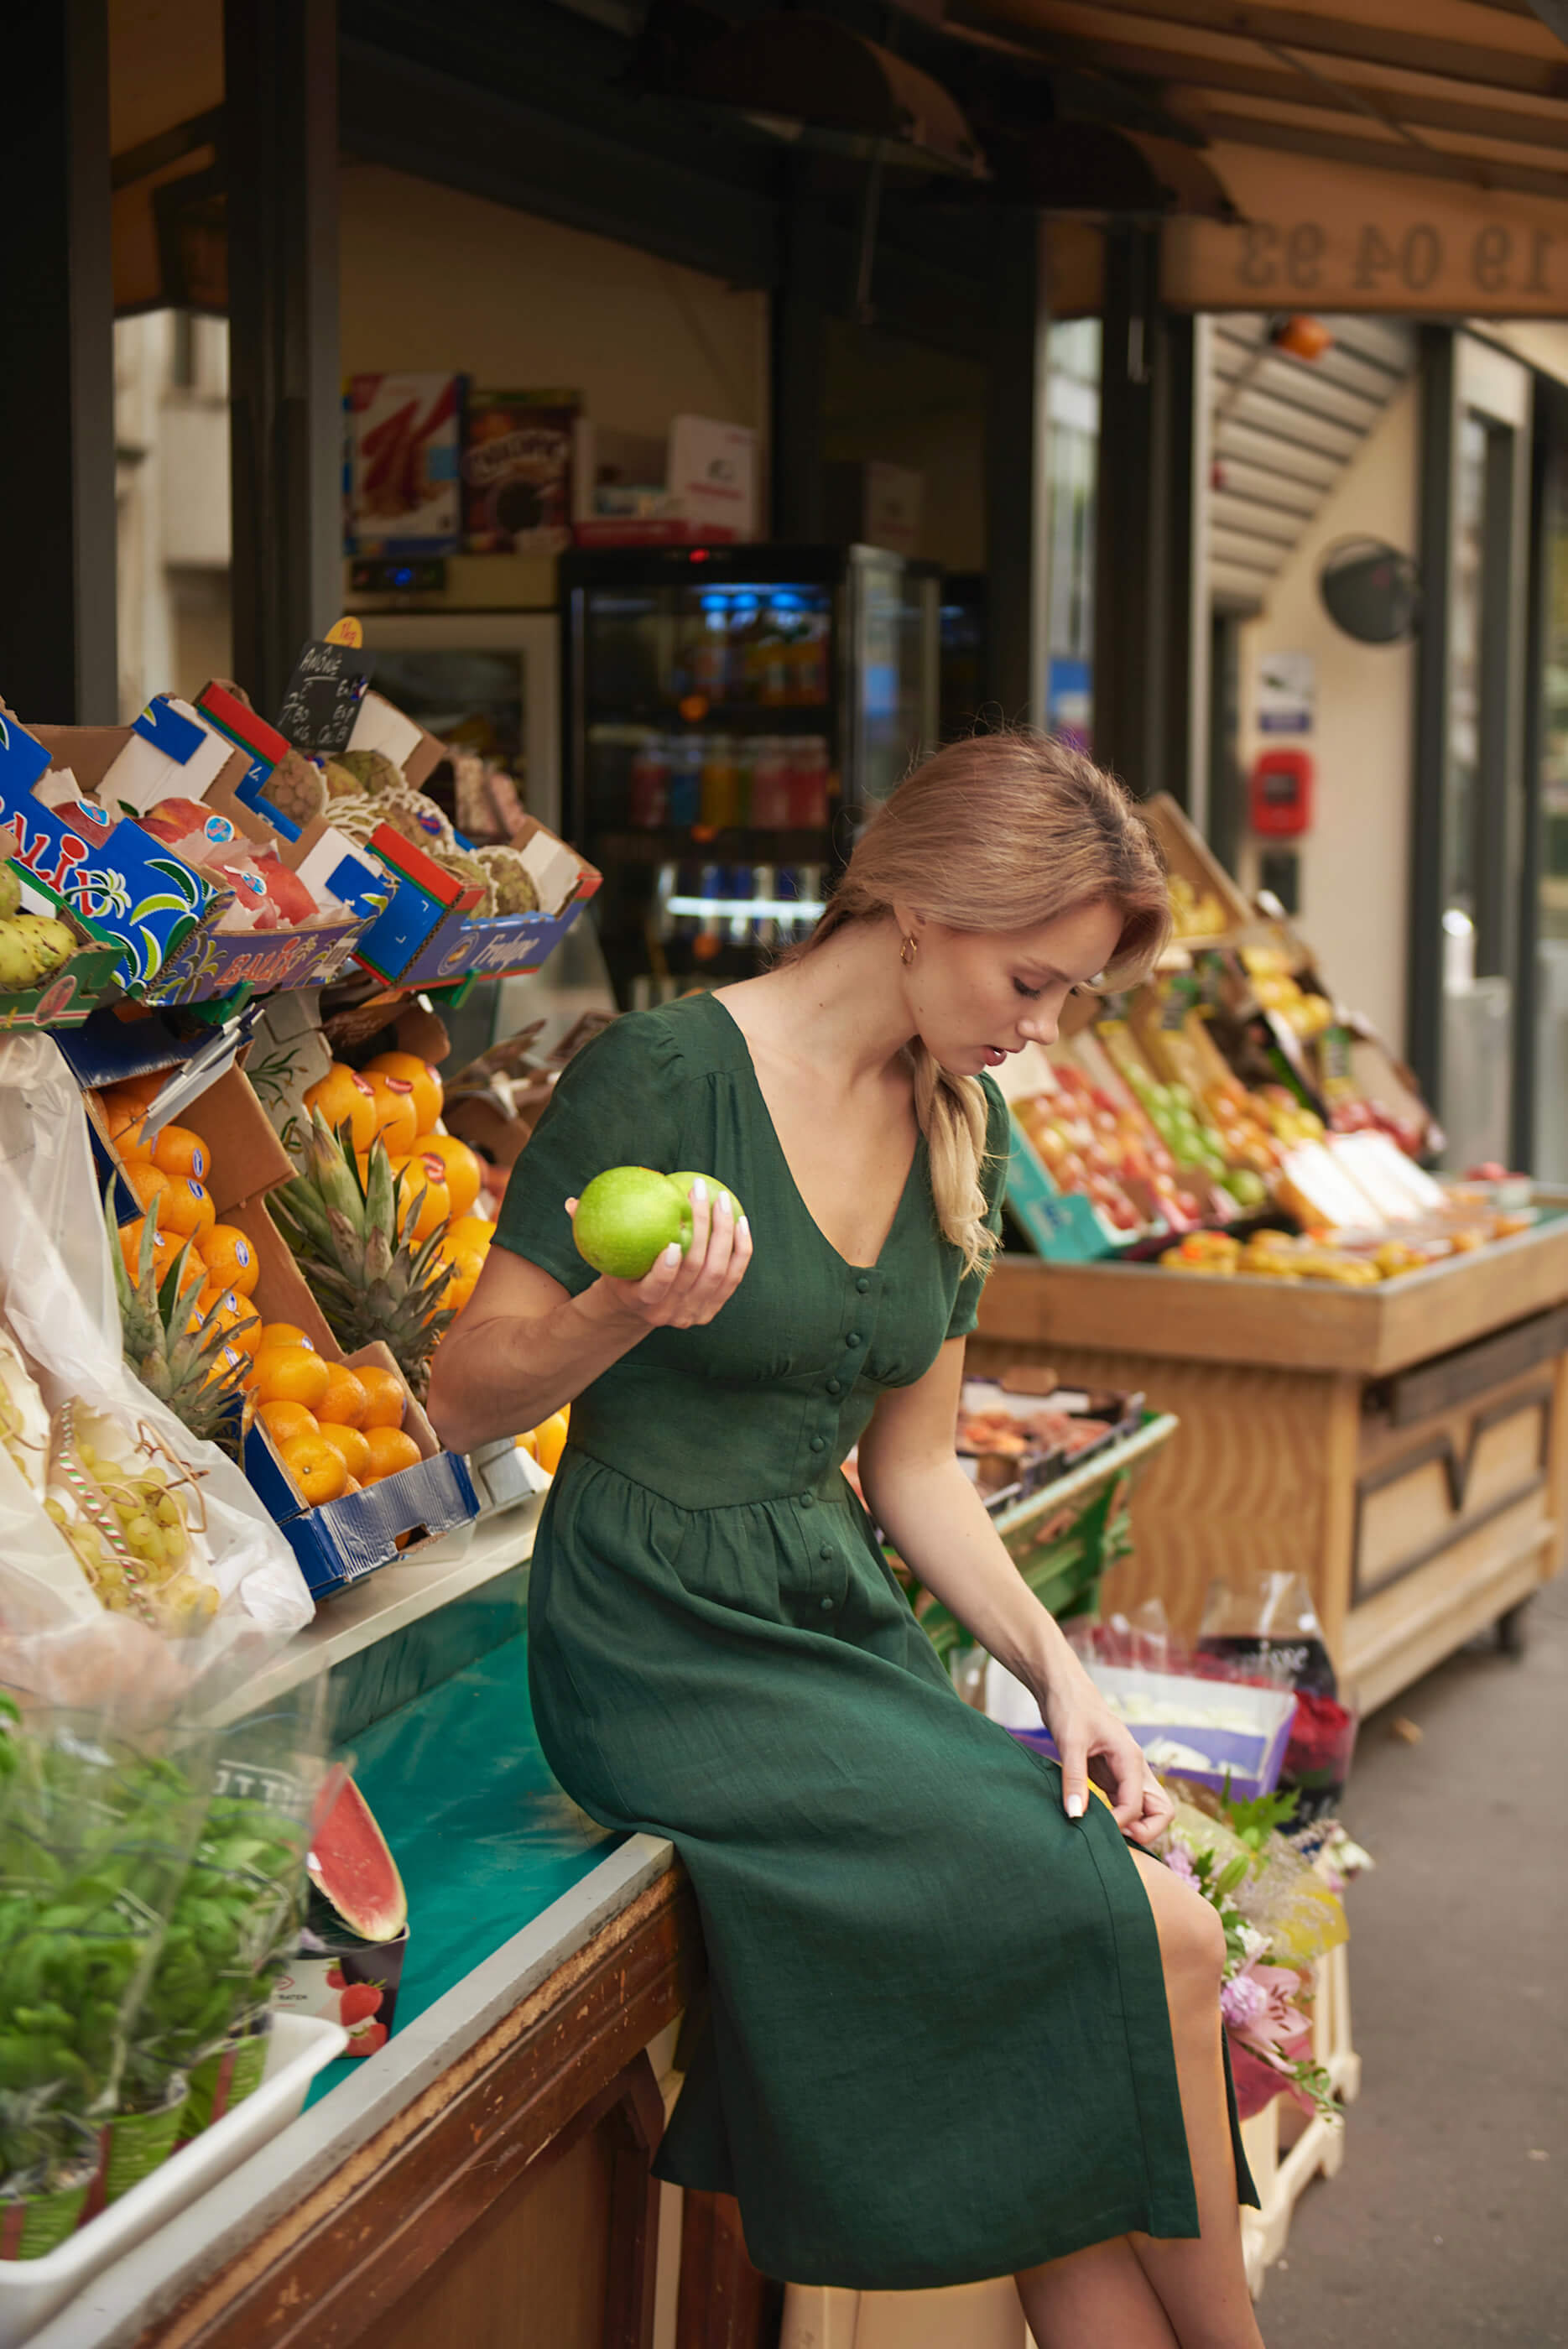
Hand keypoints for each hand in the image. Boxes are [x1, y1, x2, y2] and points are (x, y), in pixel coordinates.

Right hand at [567, 1178, 751, 1330]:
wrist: (638, 1309)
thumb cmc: (619, 1271)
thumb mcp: (602, 1257)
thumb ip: (587, 1230)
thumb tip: (571, 1202)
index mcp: (641, 1303)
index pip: (656, 1289)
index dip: (666, 1271)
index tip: (672, 1242)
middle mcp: (671, 1314)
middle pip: (695, 1272)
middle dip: (702, 1230)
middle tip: (700, 1193)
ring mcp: (695, 1313)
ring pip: (718, 1273)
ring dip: (724, 1234)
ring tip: (722, 1199)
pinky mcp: (713, 1308)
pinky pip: (733, 1276)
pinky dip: (740, 1249)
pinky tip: (741, 1220)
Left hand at [1041, 1666, 1172, 1846]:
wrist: (1063, 1687)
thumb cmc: (1069, 1707)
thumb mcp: (1069, 1743)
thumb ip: (1074, 1779)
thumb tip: (1076, 1815)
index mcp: (1130, 1758)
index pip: (1139, 1805)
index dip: (1121, 1823)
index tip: (1094, 1827)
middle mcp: (1135, 1768)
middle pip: (1161, 1811)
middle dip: (1145, 1831)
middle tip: (1113, 1836)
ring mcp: (1126, 1773)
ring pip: (1148, 1810)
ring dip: (1134, 1827)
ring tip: (1104, 1832)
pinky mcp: (1112, 1776)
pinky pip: (1127, 1804)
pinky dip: (1119, 1818)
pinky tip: (1096, 1822)